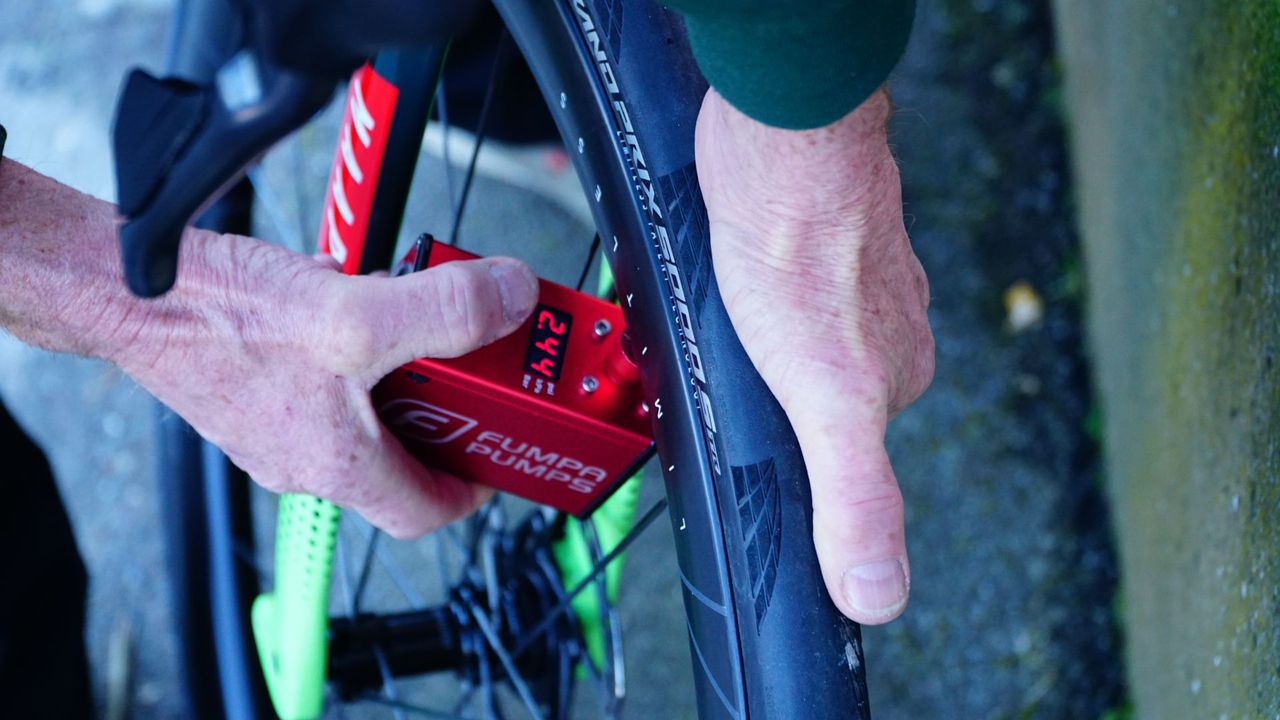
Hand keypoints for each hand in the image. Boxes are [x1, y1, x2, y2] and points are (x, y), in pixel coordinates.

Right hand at [110, 231, 538, 537]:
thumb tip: (514, 297)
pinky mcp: (253, 385)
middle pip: (398, 457)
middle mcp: (304, 457)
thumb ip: (446, 311)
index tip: (498, 453)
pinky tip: (355, 293)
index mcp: (339, 465)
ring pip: (362, 410)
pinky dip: (353, 343)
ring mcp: (275, 423)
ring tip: (418, 319)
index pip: (425, 511)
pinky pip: (323, 375)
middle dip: (443, 413)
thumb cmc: (220, 320)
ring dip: (398, 369)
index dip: (473, 487)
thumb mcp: (357, 316)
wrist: (122, 290)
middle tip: (472, 372)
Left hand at [695, 88, 933, 623]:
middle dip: (760, 393)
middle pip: (812, 391)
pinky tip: (721, 280)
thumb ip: (856, 500)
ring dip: (750, 339)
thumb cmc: (801, 255)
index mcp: (896, 379)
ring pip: (792, 335)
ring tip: (714, 323)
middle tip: (715, 376)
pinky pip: (776, 283)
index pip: (838, 449)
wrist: (779, 142)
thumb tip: (878, 598)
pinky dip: (745, 289)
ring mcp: (852, 276)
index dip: (784, 450)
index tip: (743, 438)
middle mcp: (887, 328)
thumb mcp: (827, 403)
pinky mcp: (815, 233)